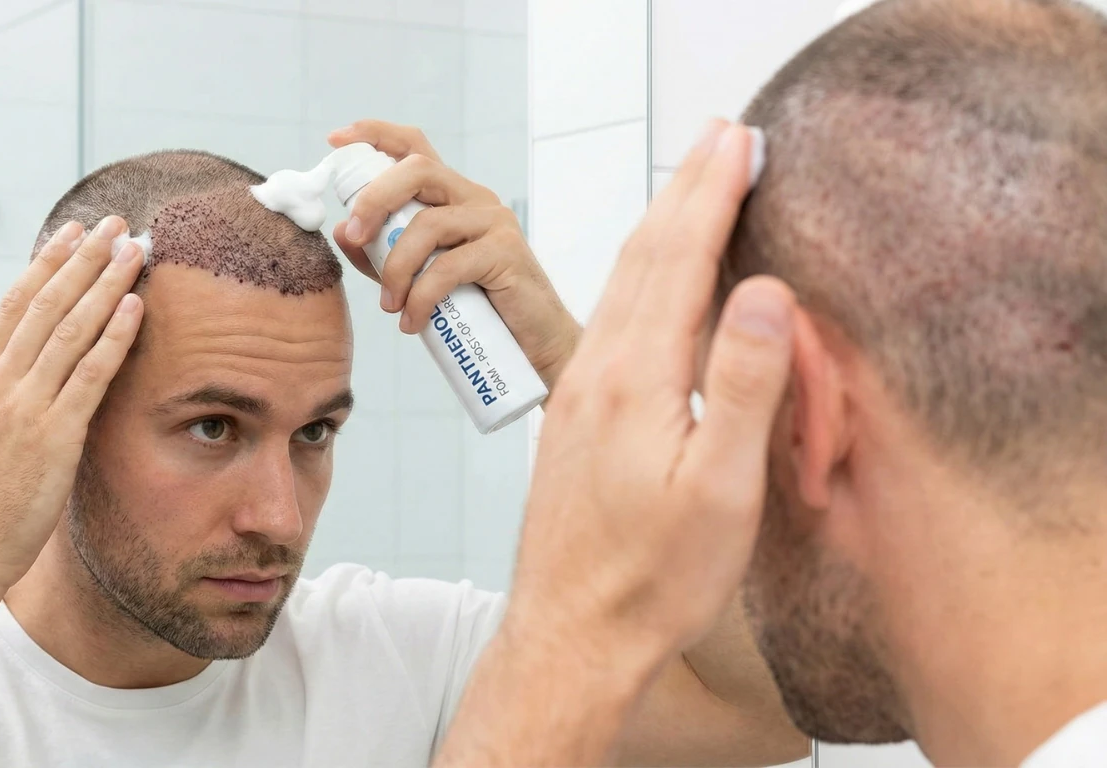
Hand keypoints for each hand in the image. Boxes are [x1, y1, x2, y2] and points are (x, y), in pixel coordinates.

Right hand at [0, 217, 144, 592]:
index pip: (14, 304)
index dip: (46, 263)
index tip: (72, 231)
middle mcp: (0, 383)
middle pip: (47, 304)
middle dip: (84, 258)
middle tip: (117, 223)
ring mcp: (27, 407)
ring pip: (71, 329)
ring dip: (106, 284)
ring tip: (135, 250)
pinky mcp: (55, 435)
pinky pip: (90, 374)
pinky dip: (114, 336)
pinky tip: (136, 307)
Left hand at [327, 120, 580, 390]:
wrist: (530, 343)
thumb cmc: (475, 308)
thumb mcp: (417, 276)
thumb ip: (381, 253)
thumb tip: (342, 231)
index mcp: (451, 196)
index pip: (414, 147)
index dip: (374, 135)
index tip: (334, 141)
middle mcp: (474, 198)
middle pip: (418, 170)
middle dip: (374, 199)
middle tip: (353, 236)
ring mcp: (492, 221)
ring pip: (428, 224)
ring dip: (396, 268)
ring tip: (389, 306)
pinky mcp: (505, 252)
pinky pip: (449, 267)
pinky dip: (421, 296)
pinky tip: (413, 321)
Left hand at [509, 121, 794, 660]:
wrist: (572, 634)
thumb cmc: (652, 578)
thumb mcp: (720, 489)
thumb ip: (741, 384)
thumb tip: (761, 290)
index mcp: (636, 378)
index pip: (680, 260)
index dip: (712, 194)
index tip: (738, 139)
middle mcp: (596, 372)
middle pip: (643, 258)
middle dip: (684, 191)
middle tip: (717, 138)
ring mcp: (578, 394)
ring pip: (619, 288)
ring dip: (658, 228)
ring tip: (687, 189)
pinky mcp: (574, 418)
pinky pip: (607, 322)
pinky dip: (637, 279)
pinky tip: (647, 286)